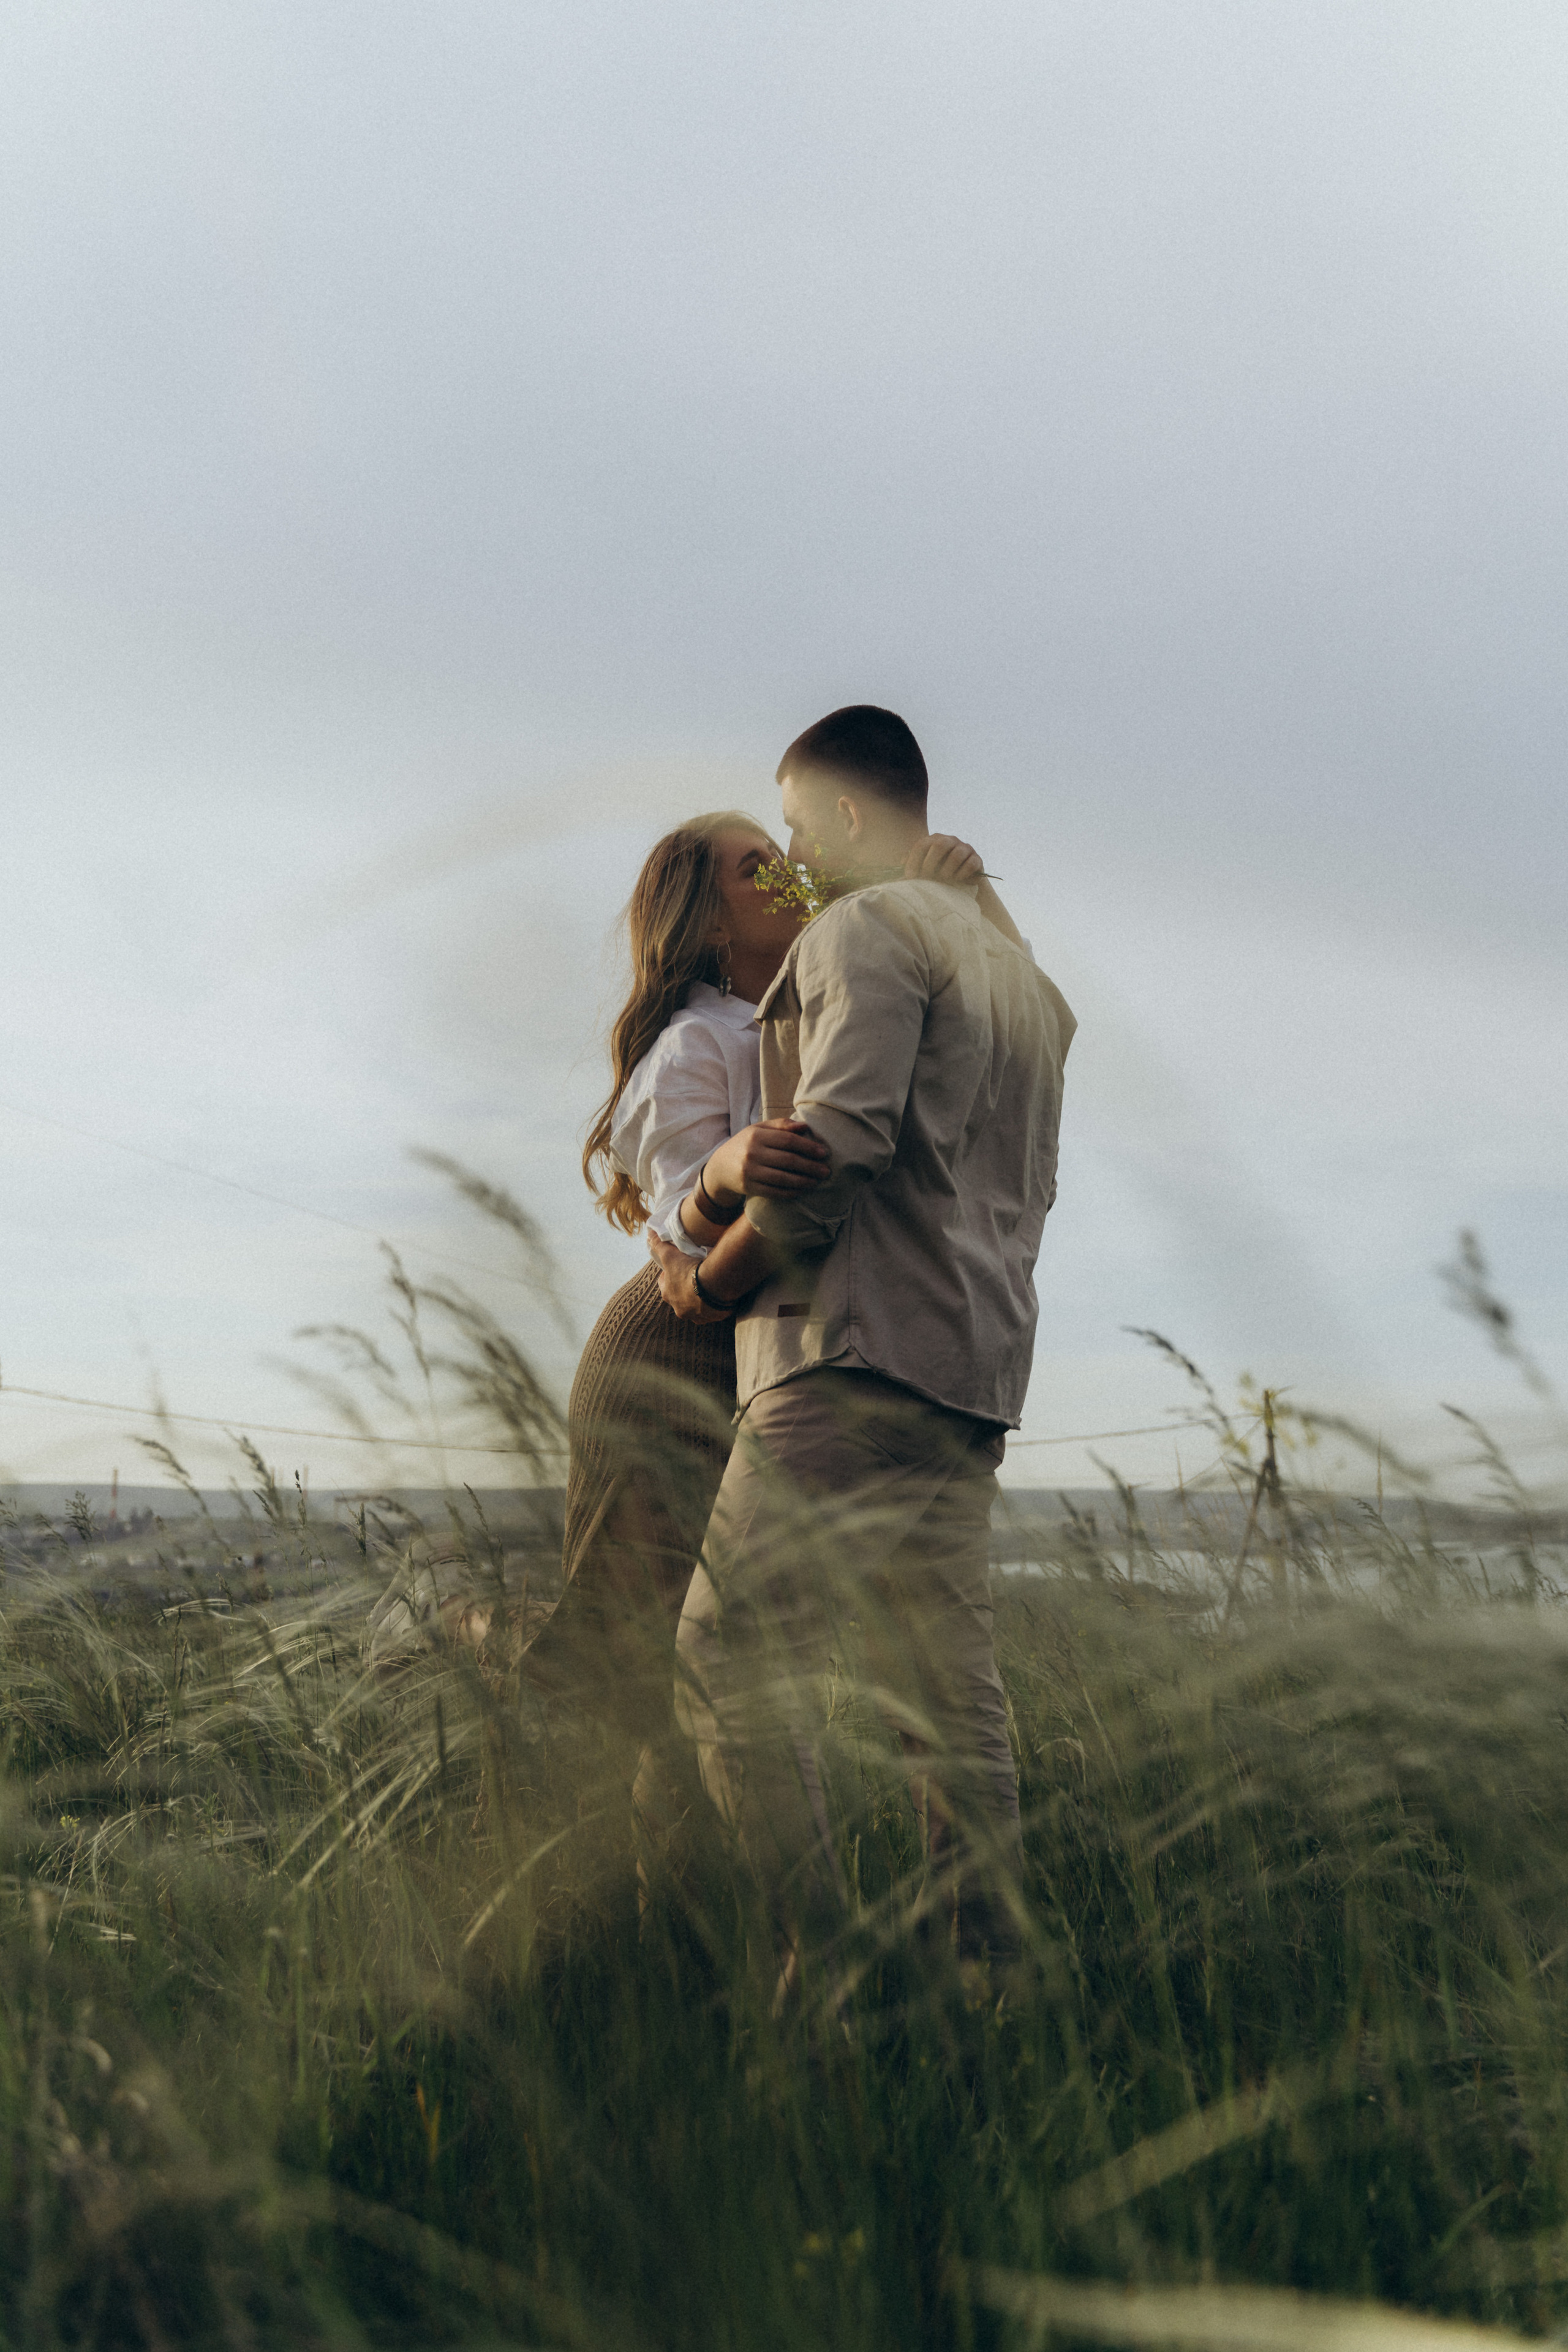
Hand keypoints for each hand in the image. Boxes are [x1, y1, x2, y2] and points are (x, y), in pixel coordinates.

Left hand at [647, 1229, 733, 1322]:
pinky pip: (712, 1312)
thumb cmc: (688, 1270)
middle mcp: (680, 1309)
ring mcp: (697, 1315)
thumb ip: (659, 1245)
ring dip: (699, 1298)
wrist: (713, 1285)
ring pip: (696, 1307)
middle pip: (680, 1297)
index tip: (677, 1266)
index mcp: (668, 1295)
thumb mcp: (670, 1255)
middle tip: (693, 1275)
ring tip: (707, 1284)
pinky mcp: (712, 1317)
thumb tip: (649, 1234)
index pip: (664, 1284)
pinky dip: (713, 1305)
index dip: (669, 1274)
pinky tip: (718, 1295)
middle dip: (684, 1288)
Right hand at [704, 1117, 829, 1203]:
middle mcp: (752, 1153)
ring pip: (783, 1178)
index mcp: (756, 1135)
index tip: (824, 1153)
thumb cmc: (746, 1145)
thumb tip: (805, 1126)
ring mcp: (750, 1172)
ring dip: (804, 1181)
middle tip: (826, 1171)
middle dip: (811, 1166)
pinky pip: (775, 1192)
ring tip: (817, 1181)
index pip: (789, 1141)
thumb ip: (781, 1125)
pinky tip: (802, 1190)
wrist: (720, 1168)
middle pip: (789, 1160)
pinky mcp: (749, 1188)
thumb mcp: (759, 1130)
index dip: (809, 1147)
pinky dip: (790, 1192)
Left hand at [906, 833, 985, 888]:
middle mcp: (951, 840)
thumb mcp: (924, 867)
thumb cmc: (939, 872)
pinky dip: (962, 874)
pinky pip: (971, 864)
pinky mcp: (977, 859)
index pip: (922, 845)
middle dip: (931, 862)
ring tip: (943, 879)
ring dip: (947, 869)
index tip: (910, 876)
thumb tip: (900, 863)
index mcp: (935, 840)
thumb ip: (912, 862)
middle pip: (940, 844)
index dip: (914, 860)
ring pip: (957, 854)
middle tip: (927, 876)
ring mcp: (965, 848)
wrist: (963, 880)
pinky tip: (957, 880)